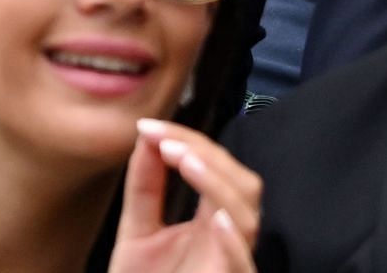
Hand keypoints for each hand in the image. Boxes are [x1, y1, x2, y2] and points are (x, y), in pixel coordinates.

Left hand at [109, 119, 260, 272]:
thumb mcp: (138, 229)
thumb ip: (145, 186)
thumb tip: (145, 136)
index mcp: (210, 222)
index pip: (217, 169)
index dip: (190, 141)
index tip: (149, 127)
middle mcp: (227, 240)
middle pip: (243, 186)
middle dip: (209, 155)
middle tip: (167, 141)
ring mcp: (231, 262)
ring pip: (248, 219)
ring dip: (218, 185)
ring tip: (184, 161)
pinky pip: (243, 264)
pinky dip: (234, 240)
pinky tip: (217, 219)